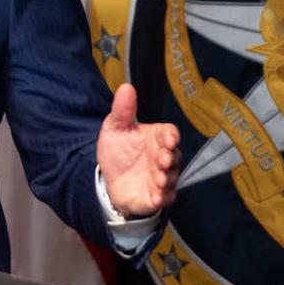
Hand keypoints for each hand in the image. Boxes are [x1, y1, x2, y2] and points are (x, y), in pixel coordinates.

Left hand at [97, 83, 180, 215]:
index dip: (171, 136)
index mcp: (157, 137)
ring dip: (166, 178)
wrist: (109, 179)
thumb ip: (123, 110)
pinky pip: (165, 197)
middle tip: (163, 159)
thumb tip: (126, 87)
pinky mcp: (158, 196)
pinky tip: (156, 196)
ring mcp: (163, 177)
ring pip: (171, 177)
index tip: (169, 139)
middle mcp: (164, 157)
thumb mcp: (115, 128)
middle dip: (169, 158)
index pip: (170, 133)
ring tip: (159, 179)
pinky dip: (162, 197)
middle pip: (174, 156)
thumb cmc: (118, 150)